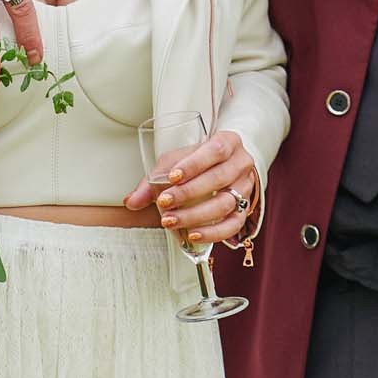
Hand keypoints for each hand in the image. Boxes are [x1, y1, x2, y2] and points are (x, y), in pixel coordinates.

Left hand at [123, 129, 258, 247]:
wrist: (226, 167)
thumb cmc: (200, 161)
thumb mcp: (178, 161)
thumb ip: (154, 179)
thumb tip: (132, 201)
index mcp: (228, 142)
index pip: (215, 150)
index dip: (194, 164)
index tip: (172, 177)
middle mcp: (241, 164)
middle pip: (220, 178)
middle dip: (189, 193)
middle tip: (164, 203)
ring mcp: (246, 188)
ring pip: (226, 203)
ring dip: (195, 215)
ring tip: (171, 221)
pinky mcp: (245, 210)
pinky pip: (232, 225)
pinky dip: (213, 233)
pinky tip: (192, 235)